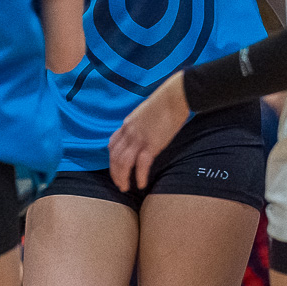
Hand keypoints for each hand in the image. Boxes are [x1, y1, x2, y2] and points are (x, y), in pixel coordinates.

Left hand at [108, 72, 190, 191]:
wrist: (174, 97)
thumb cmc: (165, 102)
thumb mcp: (145, 113)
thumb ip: (140, 124)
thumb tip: (144, 132)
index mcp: (128, 124)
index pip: (112, 144)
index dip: (112, 158)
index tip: (115, 167)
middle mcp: (129, 132)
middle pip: (115, 156)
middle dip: (115, 172)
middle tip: (119, 184)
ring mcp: (139, 138)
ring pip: (123, 162)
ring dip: (123, 177)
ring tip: (126, 187)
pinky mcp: (152, 144)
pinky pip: (141, 164)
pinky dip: (139, 176)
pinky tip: (141, 184)